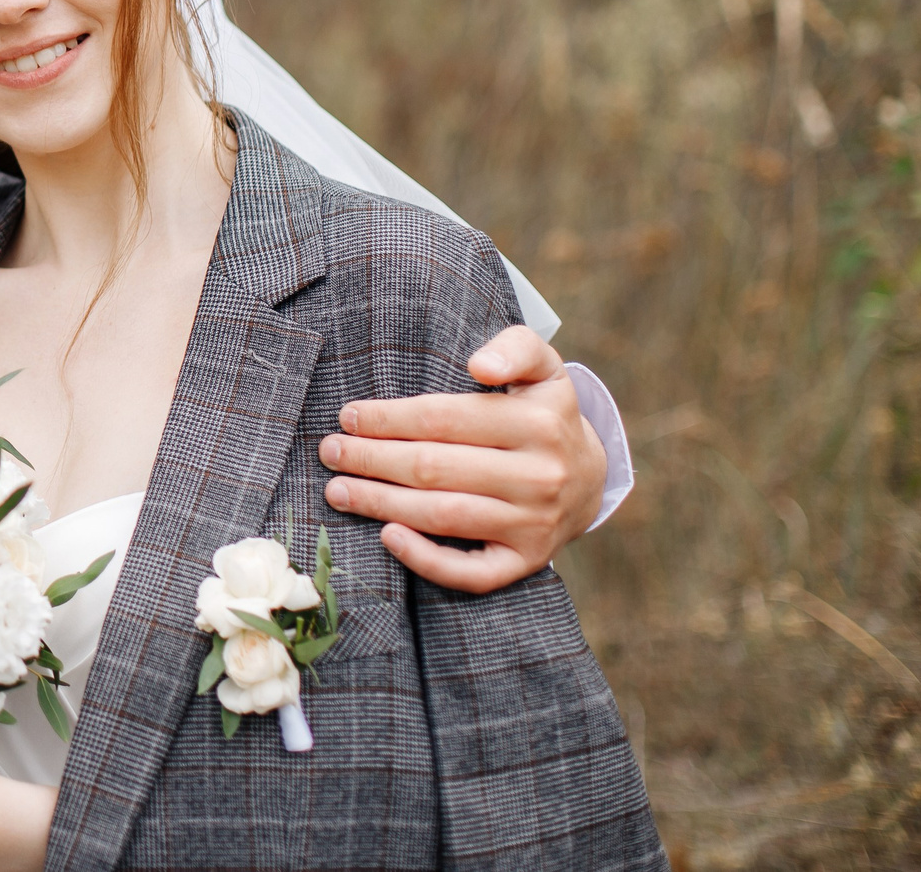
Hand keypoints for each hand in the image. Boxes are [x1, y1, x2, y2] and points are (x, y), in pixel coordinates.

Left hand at [318, 325, 605, 592]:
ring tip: (338, 490)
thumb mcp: (542, 367)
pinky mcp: (527, 561)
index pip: (445, 419)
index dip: (389, 419)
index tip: (348, 416)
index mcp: (538, 422)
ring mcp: (534, 524)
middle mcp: (540, 476)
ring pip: (444, 516)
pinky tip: (388, 537)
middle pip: (435, 468)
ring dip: (382, 504)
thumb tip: (479, 365)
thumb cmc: (544, 414)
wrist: (589, 479)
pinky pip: (472, 572)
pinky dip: (427, 560)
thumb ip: (515, 348)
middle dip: (372, 459)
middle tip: (330, 452)